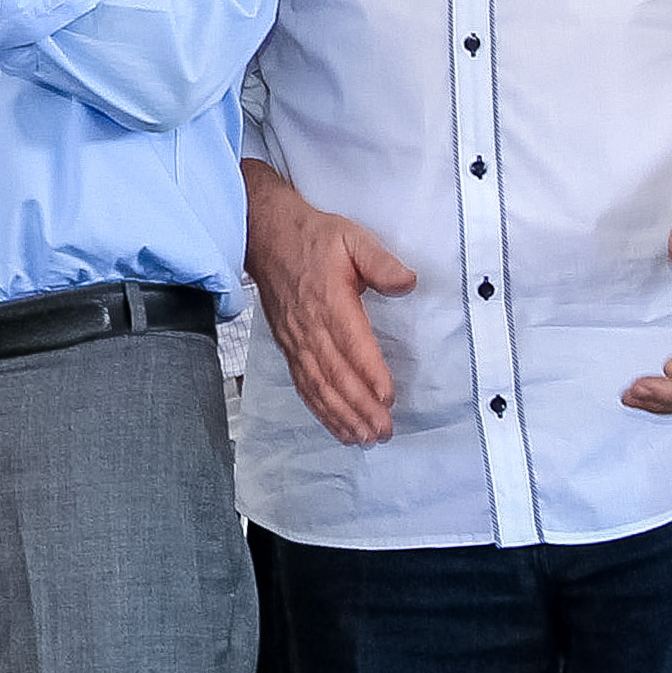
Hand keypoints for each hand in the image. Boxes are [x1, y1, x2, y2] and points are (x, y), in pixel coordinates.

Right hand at [245, 167, 414, 445]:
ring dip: (341, 414)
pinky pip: (303, 383)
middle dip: (358, 406)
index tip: (386, 396)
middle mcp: (308, 325)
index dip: (368, 371)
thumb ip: (380, 260)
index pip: (350, 342)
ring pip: (317, 385)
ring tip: (365, 437)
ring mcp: (295, 339)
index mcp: (327, 299)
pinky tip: (338, 426)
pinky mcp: (288, 346)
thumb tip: (407, 282)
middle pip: (333, 373)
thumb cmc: (313, 238)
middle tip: (383, 430)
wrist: (264, 236)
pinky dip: (320, 409)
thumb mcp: (352, 237)